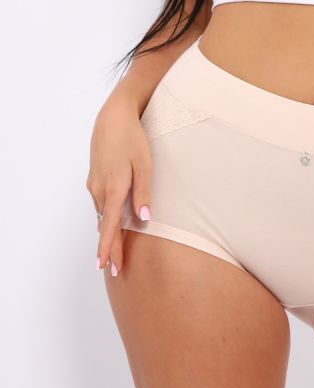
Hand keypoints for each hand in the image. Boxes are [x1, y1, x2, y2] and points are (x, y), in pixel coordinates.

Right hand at [85, 95, 152, 277]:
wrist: (112, 117)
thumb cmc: (132, 139)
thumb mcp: (144, 164)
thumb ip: (143, 193)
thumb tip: (144, 220)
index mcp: (113, 188)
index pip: (110, 226)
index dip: (108, 248)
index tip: (106, 267)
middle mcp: (99, 190)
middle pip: (104, 225)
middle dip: (107, 248)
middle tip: (111, 270)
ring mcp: (94, 184)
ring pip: (101, 214)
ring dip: (107, 232)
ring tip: (112, 252)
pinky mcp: (94, 178)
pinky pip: (100, 203)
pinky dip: (105, 217)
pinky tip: (109, 223)